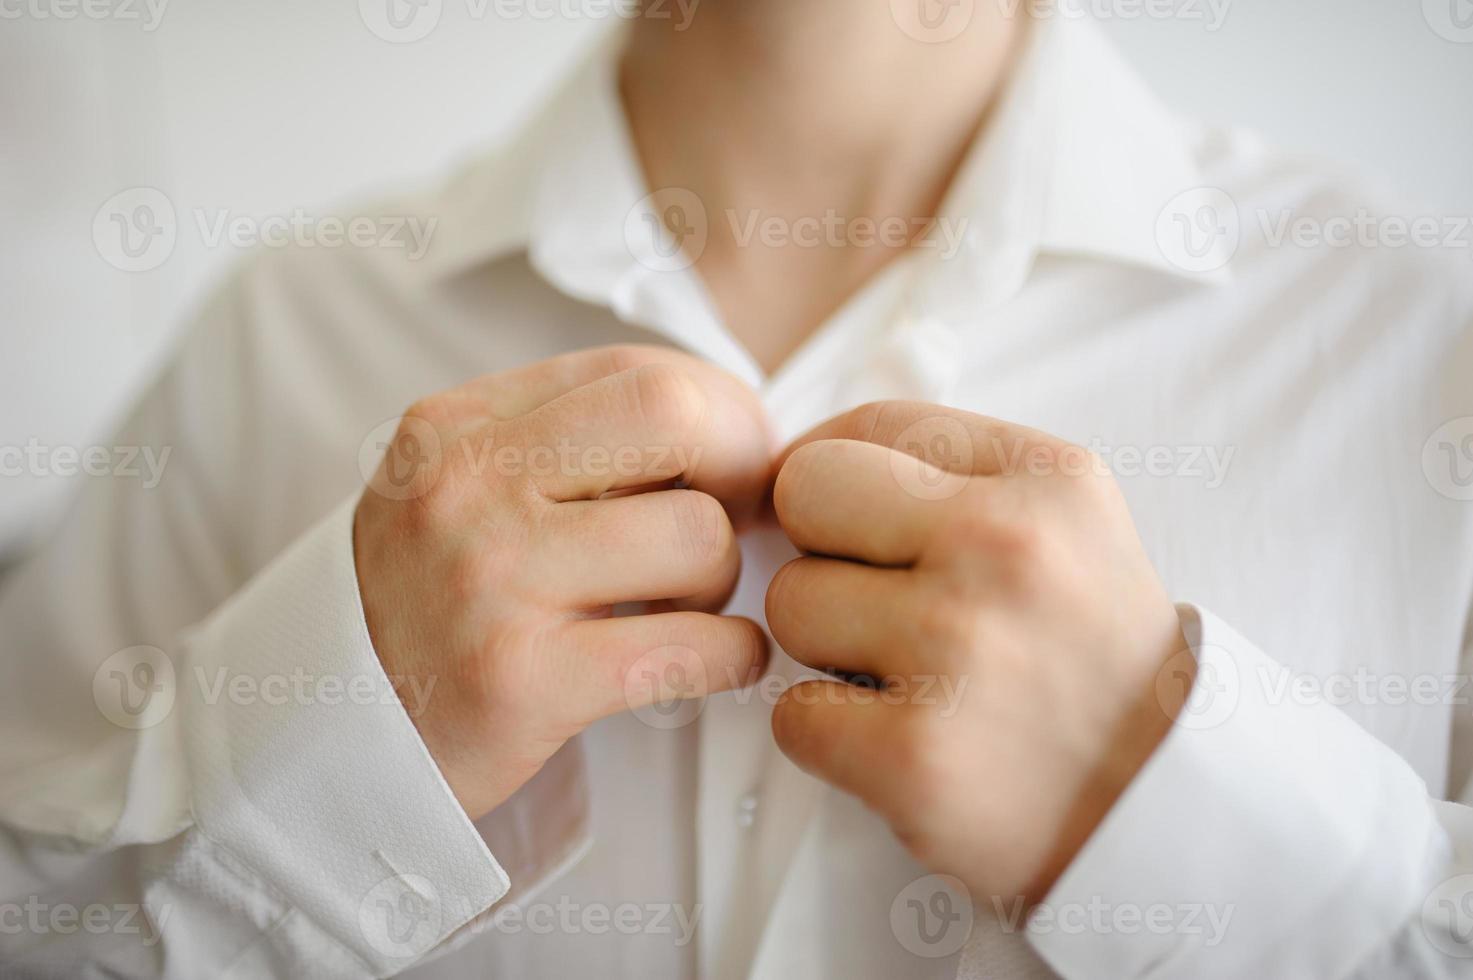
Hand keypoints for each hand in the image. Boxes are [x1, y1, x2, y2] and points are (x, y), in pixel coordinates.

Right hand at [355, 346, 772, 818]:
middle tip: (743, 516)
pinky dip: (733, 656)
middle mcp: (464, 488)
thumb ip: (562, 443)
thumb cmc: (424, 609)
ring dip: (721, 578)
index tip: (735, 460)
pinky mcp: (521, 682)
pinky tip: (716, 659)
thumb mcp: (455, 492)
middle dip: (742, 466)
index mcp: (453, 426)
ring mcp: (489, 582)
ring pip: (696, 537)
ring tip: (686, 604)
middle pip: (674, 418)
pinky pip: (692, 649)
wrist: (326, 741)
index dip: (718, 410)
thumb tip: (726, 420)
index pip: (635, 371)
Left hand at [764, 402, 1189, 904]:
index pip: (874, 421)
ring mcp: (959, 650)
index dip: (830, 466)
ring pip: (788, 604)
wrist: (1163, 804)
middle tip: (877, 603)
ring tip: (906, 679)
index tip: (839, 517)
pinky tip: (899, 742)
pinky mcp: (917, 756)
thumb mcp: (1066, 525)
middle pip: (806, 491)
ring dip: (826, 651)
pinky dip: (830, 738)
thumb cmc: (1088, 657)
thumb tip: (796, 461)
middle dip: (821, 548)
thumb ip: (951, 474)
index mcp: (1048, 480)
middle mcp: (1006, 548)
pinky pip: (790, 716)